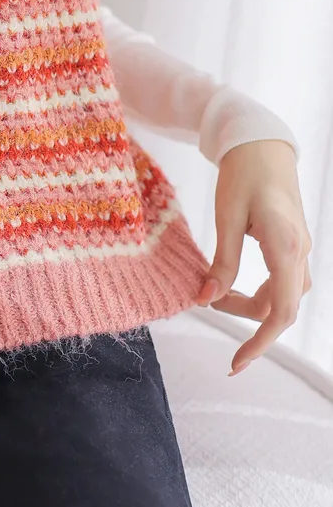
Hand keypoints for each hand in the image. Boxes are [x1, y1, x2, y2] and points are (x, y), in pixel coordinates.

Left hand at [195, 140, 311, 374]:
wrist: (261, 144)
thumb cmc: (242, 174)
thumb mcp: (227, 217)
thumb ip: (222, 262)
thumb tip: (206, 300)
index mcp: (285, 247)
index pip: (280, 312)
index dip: (260, 343)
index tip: (236, 362)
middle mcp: (300, 252)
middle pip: (279, 308)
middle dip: (244, 317)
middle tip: (207, 301)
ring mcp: (300, 249)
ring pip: (281, 296)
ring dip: (250, 303)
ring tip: (215, 290)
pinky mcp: (294, 245)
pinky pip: (282, 281)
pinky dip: (258, 290)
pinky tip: (232, 282)